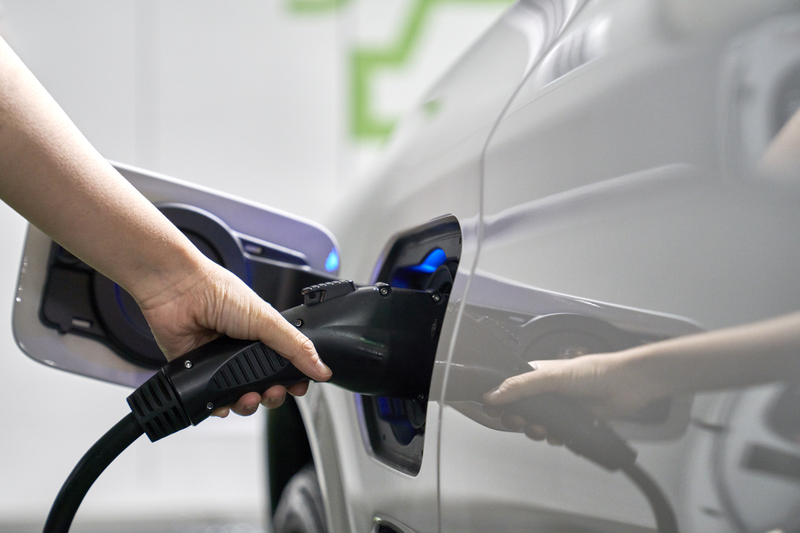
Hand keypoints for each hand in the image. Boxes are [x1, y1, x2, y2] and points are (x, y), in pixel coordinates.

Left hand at [136, 257, 331, 417]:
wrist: (178, 291)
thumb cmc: (218, 292)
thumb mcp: (267, 320)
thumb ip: (296, 347)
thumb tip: (322, 368)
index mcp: (263, 336)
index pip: (285, 366)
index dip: (292, 381)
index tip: (297, 388)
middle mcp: (241, 350)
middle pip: (264, 387)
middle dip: (271, 396)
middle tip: (272, 392)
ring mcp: (219, 362)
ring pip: (239, 397)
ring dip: (247, 404)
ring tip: (248, 398)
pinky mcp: (196, 372)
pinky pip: (210, 400)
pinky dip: (218, 406)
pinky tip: (222, 403)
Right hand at [482, 353, 660, 441]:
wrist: (626, 386)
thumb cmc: (593, 372)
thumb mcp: (551, 377)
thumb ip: (521, 386)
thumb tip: (492, 394)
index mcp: (535, 374)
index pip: (508, 388)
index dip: (499, 399)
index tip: (493, 409)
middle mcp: (544, 391)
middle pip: (519, 410)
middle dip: (516, 419)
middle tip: (520, 422)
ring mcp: (557, 407)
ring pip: (535, 425)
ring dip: (535, 431)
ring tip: (542, 430)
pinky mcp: (570, 422)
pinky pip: (554, 435)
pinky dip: (554, 437)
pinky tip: (559, 434)